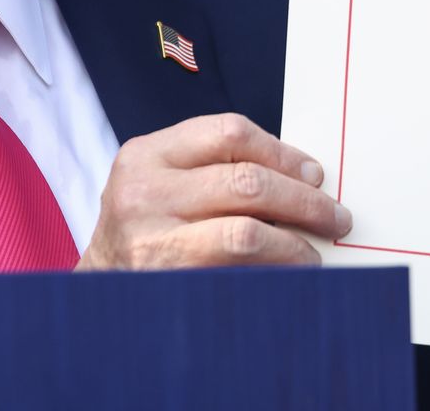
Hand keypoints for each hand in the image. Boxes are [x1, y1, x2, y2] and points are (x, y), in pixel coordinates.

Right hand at [78, 113, 351, 270]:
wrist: (96, 295)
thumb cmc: (143, 233)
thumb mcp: (161, 184)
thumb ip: (214, 169)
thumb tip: (303, 178)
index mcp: (146, 155)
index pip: (230, 133)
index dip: (283, 152)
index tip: (314, 173)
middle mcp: (143, 193)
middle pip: (246, 182)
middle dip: (303, 199)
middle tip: (334, 215)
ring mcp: (151, 241)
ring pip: (246, 233)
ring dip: (295, 242)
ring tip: (314, 252)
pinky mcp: (167, 283)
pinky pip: (237, 275)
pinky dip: (274, 273)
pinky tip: (290, 274)